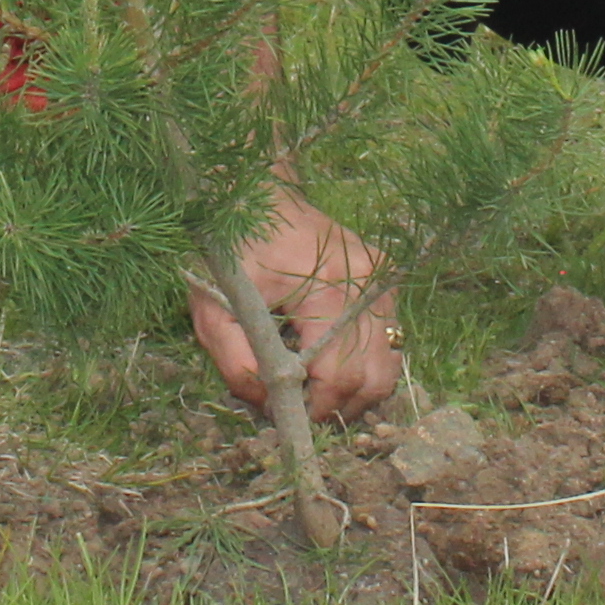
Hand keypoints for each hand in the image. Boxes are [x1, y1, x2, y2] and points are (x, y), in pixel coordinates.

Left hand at [192, 188, 398, 422]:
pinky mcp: (383, 278)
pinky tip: (328, 355)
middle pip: (373, 379)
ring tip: (316, 388)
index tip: (286, 414)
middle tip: (301, 408)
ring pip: (389, 364)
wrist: (252, 190)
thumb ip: (237, 362)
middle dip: (337, 406)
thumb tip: (270, 406)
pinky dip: (364, 361)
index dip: (315, 408)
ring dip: (356, 389)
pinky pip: (387, 339)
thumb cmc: (229, 245)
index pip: (340, 376)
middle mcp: (368, 284)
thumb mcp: (214, 306)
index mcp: (329, 288)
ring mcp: (381, 280)